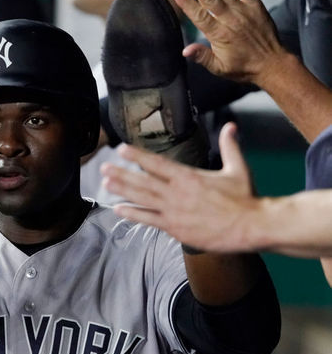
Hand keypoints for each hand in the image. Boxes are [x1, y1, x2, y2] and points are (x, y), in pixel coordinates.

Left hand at [101, 122, 259, 251]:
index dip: (137, 156)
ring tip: (105, 184)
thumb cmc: (246, 198)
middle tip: (103, 167)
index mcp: (189, 177)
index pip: (157, 163)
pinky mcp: (174, 228)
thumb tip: (231, 125)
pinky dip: (132, 214)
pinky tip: (118, 209)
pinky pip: (148, 220)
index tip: (121, 149)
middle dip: (121, 174)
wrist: (250, 227)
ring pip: (142, 199)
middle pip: (143, 181)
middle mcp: (177, 193)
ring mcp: (173, 211)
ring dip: (122, 191)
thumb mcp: (238, 168)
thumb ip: (230, 146)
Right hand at [173, 0, 286, 85]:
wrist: (272, 64)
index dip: (188, 3)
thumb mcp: (219, 68)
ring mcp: (244, 12)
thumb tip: (185, 51)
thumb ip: (202, 57)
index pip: (200, 16)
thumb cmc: (243, 67)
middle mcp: (231, 21)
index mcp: (220, 36)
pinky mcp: (256, 6)